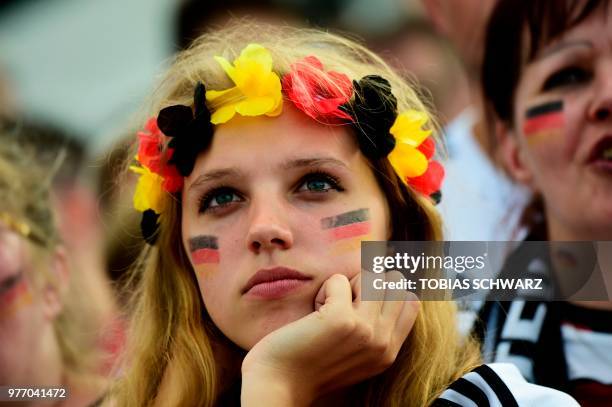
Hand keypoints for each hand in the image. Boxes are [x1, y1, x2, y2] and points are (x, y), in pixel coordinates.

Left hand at [241, 271, 418, 405]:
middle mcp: (383, 343)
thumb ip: (375, 329)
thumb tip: (384, 284)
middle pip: (395, 282)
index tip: (360, 300)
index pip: (410, 301)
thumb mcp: (355, 352)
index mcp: (389, 352)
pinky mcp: (341, 320)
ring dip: (347, 284)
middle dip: (368, 282)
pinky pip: (339, 280)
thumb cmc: (310, 362)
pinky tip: (314, 312)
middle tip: (344, 302)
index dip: (386, 290)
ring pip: (372, 275)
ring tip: (329, 307)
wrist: (279, 383)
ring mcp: (365, 331)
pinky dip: (325, 288)